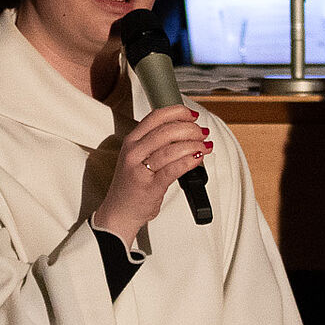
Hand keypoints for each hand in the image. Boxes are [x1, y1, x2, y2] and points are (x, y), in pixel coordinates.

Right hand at [97, 104, 211, 243]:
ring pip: (171, 149)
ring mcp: (140, 170)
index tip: (192, 115)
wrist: (119, 212)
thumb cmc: (132, 185)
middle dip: (190, 129)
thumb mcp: (138, 157)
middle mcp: (134, 152)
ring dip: (194, 145)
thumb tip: (186, 130)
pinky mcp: (150, 187)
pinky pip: (174, 169)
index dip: (178, 112)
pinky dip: (189, 162)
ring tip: (205, 146)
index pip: (156, 117)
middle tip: (202, 133)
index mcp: (132, 141)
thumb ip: (157, 143)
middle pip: (166, 131)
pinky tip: (198, 159)